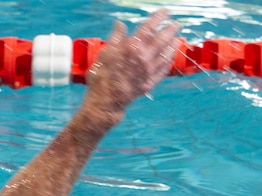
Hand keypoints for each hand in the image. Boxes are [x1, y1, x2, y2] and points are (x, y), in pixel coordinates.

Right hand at [84, 9, 180, 124]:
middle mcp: (144, 57)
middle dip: (171, 29)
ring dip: (173, 45)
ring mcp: (149, 70)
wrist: (104, 101)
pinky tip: (170, 58)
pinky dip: (168, 62)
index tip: (165, 12)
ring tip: (177, 39)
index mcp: (131, 47)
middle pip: (162, 39)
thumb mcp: (104, 53)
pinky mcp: (150, 82)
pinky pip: (163, 70)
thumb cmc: (101, 77)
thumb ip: (115, 37)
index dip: (159, 17)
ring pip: (166, 54)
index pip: (149, 27)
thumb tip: (120, 24)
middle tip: (176, 24)